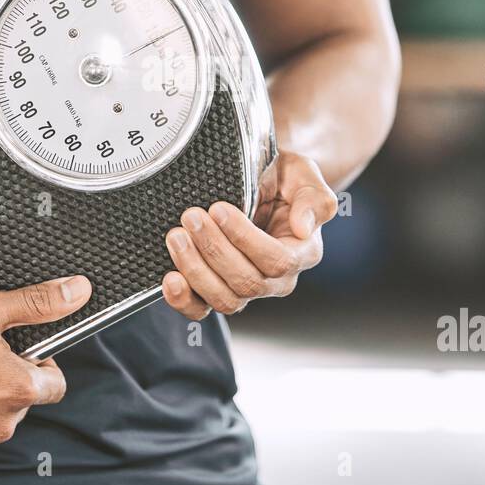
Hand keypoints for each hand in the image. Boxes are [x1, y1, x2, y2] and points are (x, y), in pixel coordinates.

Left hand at [162, 151, 337, 318]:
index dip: (244, 239)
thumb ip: (313, 199)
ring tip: (177, 236)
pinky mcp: (218, 292)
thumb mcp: (303, 175)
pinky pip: (202, 310)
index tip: (219, 209)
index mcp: (302, 253)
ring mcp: (247, 289)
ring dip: (196, 270)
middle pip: (247, 282)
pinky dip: (184, 300)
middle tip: (192, 216)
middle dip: (214, 249)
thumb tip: (303, 227)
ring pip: (225, 300)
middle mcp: (277, 280)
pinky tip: (171, 278)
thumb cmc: (283, 179)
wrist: (261, 183)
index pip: (277, 260)